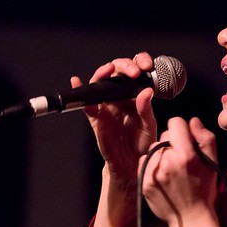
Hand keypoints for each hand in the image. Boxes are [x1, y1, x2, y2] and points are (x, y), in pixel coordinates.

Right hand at [73, 52, 157, 190]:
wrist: (131, 163)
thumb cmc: (142, 143)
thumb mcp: (149, 126)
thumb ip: (146, 110)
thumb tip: (146, 91)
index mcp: (134, 95)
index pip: (135, 70)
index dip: (140, 63)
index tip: (147, 66)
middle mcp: (119, 96)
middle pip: (117, 72)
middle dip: (124, 65)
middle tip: (133, 71)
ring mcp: (106, 105)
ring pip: (100, 83)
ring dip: (103, 73)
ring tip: (109, 70)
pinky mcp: (96, 117)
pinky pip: (86, 103)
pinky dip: (79, 90)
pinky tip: (77, 81)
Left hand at [140, 117, 220, 226]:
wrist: (191, 219)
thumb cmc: (205, 190)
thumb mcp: (213, 163)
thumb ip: (205, 138)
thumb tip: (193, 121)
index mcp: (186, 155)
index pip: (175, 122)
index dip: (182, 129)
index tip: (186, 140)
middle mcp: (167, 162)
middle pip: (164, 136)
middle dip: (173, 143)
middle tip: (181, 160)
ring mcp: (153, 173)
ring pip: (153, 148)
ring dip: (162, 154)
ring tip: (171, 170)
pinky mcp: (143, 182)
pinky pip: (144, 161)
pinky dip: (152, 165)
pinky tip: (162, 176)